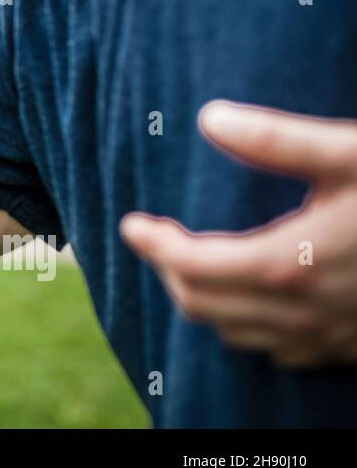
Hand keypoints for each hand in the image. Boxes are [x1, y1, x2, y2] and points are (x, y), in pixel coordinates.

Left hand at [121, 100, 356, 366]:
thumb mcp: (350, 152)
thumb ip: (276, 138)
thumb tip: (208, 117)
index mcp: (290, 263)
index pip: (193, 266)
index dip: (154, 245)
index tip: (132, 223)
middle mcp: (303, 312)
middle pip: (203, 306)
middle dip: (169, 271)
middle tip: (156, 237)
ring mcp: (329, 337)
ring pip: (236, 334)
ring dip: (204, 301)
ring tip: (192, 262)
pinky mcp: (352, 348)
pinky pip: (280, 351)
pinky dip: (248, 326)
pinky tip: (253, 297)